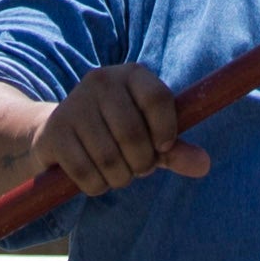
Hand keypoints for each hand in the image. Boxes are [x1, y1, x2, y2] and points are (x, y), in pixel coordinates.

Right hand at [29, 61, 210, 199]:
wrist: (57, 132)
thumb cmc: (114, 132)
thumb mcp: (148, 136)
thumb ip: (176, 149)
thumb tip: (204, 165)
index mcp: (131, 74)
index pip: (158, 98)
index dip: (166, 130)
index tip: (164, 147)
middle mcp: (100, 82)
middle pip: (133, 135)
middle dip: (142, 164)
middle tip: (137, 166)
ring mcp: (74, 106)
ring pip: (110, 159)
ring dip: (119, 178)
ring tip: (117, 172)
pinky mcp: (54, 132)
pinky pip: (85, 172)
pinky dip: (96, 185)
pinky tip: (95, 177)